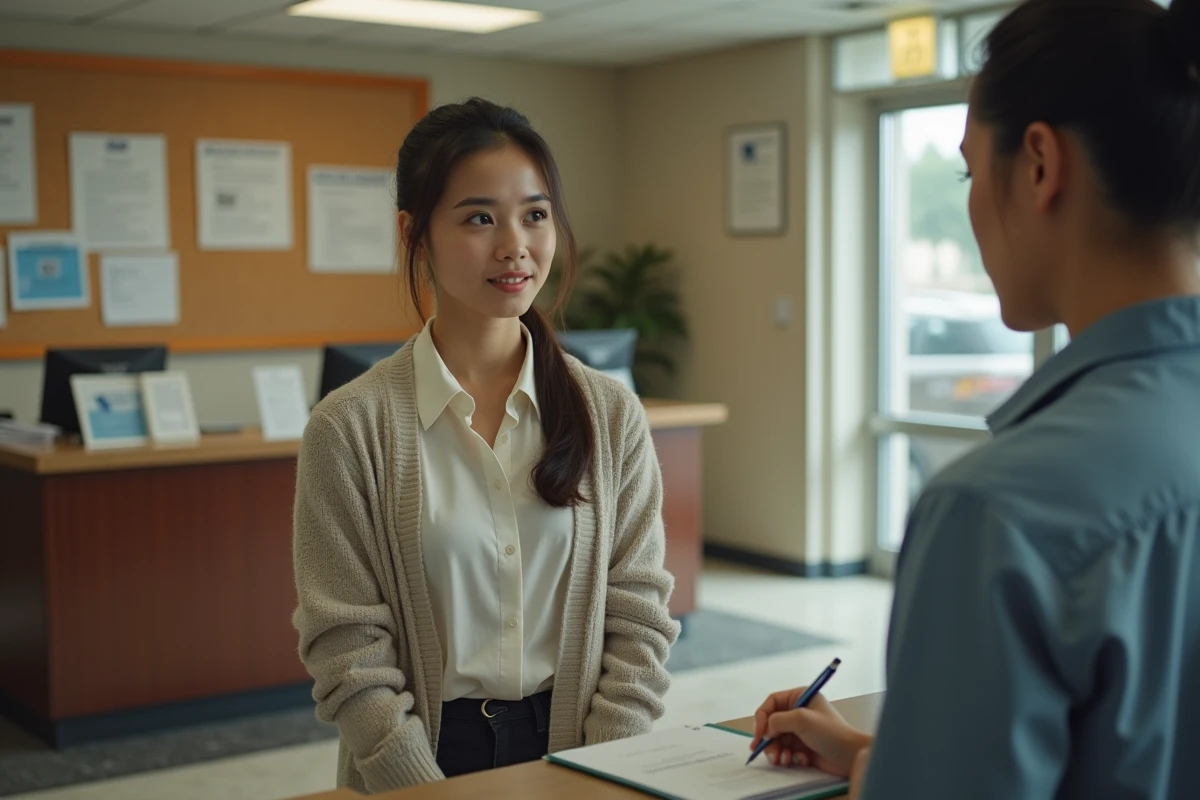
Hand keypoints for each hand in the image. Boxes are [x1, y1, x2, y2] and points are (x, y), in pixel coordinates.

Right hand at [750, 687, 872, 777]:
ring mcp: (800, 730)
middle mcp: (798, 711)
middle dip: (769, 740)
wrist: (850, 756)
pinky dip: (788, 757)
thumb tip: (766, 730)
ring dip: (777, 751)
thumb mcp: (802, 719)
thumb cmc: (830, 732)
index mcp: (799, 697)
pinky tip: (799, 760)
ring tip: (784, 760)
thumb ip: (778, 720)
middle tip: (769, 753)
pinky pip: (786, 750)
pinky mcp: (802, 746)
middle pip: (771, 723)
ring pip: (776, 740)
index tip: (760, 735)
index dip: (762, 717)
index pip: (771, 703)